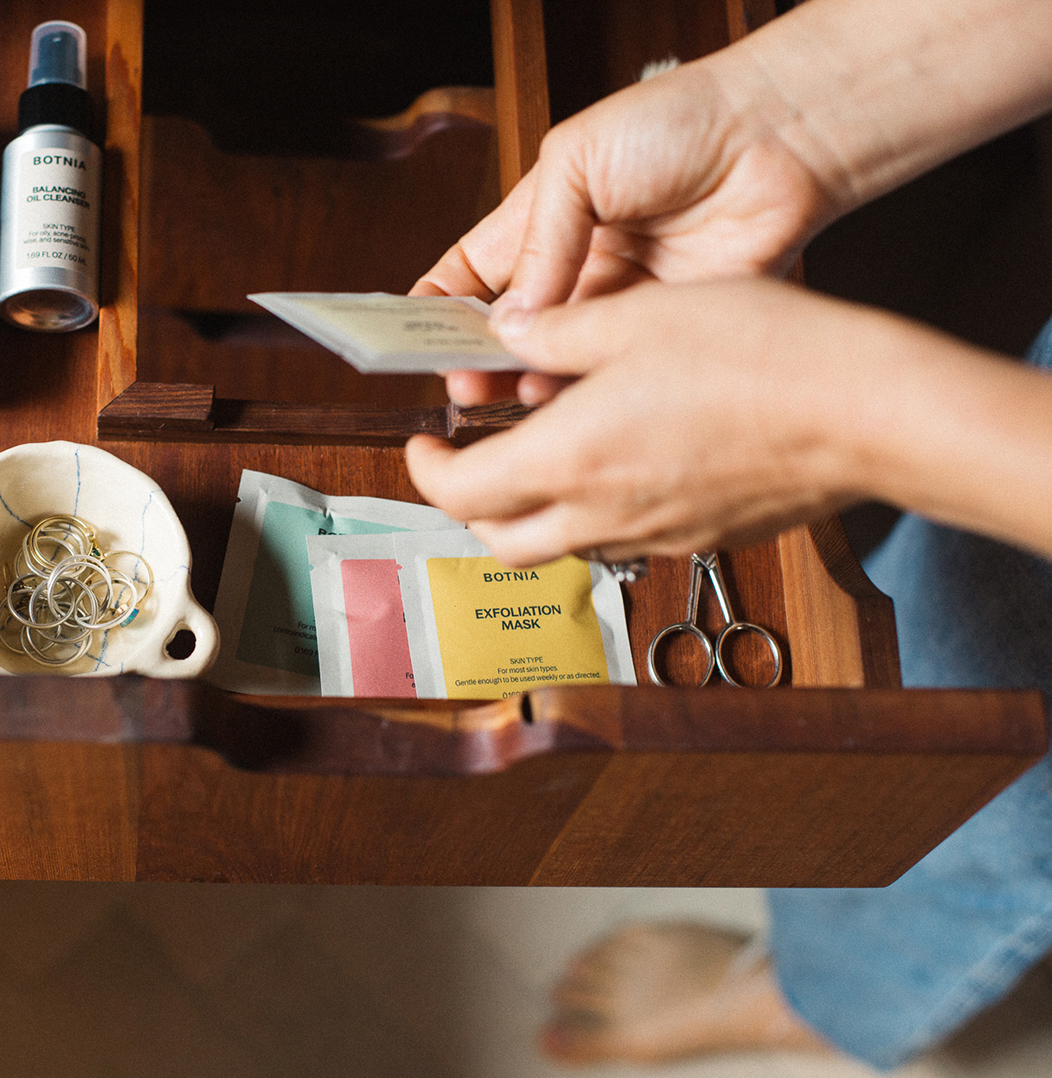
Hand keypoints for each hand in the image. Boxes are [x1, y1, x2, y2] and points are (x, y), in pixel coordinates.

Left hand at [405, 279, 915, 565]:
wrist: (863, 412)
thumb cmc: (756, 356)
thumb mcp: (637, 318)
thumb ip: (558, 331)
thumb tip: (510, 331)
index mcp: (567, 461)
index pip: (459, 493)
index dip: (426, 470)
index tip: (425, 443)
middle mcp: (601, 516)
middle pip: (498, 541)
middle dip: (468, 504)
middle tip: (467, 459)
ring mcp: (654, 537)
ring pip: (558, 548)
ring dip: (528, 513)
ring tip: (539, 454)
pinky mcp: (699, 539)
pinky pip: (619, 541)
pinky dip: (592, 514)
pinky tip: (618, 462)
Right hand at [414, 56, 837, 407]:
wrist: (776, 137)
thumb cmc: (679, 123)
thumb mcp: (579, 163)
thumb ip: (539, 240)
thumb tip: (509, 317)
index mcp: (540, 220)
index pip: (469, 277)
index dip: (436, 310)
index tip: (409, 341)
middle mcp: (575, 268)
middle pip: (508, 332)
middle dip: (477, 360)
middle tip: (461, 382)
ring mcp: (618, 301)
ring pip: (555, 359)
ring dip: (527, 378)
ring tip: (507, 389)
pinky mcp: (663, 328)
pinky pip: (611, 369)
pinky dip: (581, 386)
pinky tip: (560, 388)